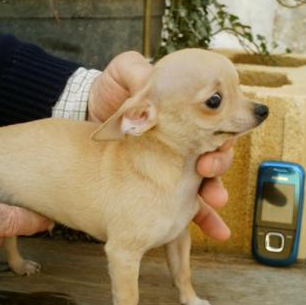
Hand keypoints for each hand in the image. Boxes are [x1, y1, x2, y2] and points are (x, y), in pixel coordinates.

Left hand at [88, 51, 233, 241]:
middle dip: (218, 166)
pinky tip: (215, 232)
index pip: (215, 126)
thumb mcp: (124, 73)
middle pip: (215, 156)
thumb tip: (150, 80)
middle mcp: (186, 141)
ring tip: (215, 204)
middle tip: (207, 171)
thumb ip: (139, 72)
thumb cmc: (110, 90)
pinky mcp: (160, 187)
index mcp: (186, 114)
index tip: (210, 146)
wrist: (84, 113)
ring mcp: (175, 166)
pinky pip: (185, 205)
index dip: (221, 136)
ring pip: (205, 183)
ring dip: (215, 194)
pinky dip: (202, 218)